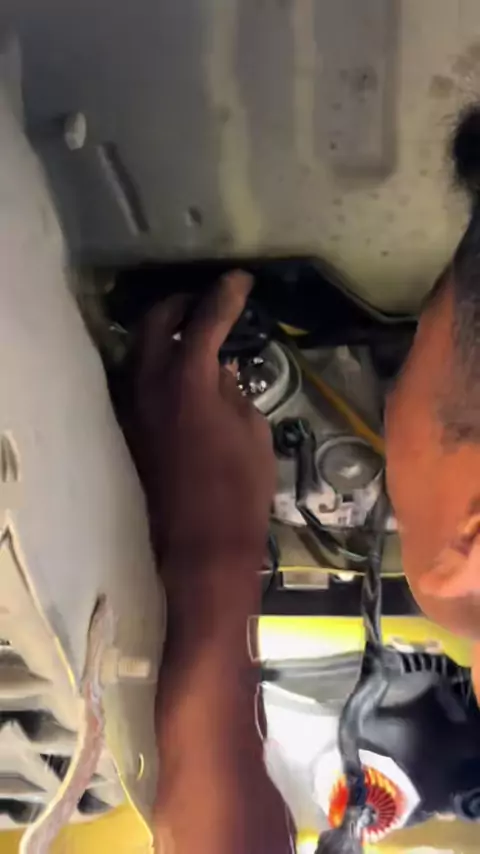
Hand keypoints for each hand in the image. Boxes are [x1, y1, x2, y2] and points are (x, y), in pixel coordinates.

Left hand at [129, 271, 274, 591]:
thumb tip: (220, 369)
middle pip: (156, 322)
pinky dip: (156, 362)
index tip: (240, 279)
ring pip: (139, 349)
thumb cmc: (240, 490)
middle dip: (182, 303)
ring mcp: (133, 406)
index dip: (225, 296)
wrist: (202, 546)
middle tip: (209, 300)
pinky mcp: (129, 427)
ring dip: (164, 331)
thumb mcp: (252, 432)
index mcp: (188, 381)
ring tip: (193, 329)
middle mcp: (149, 385)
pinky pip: (137, 377)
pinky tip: (181, 369)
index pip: (205, 321)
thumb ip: (233, 391)